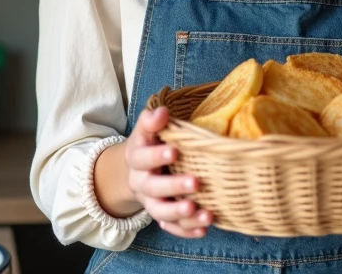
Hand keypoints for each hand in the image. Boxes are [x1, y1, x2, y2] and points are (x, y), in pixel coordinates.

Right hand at [125, 107, 212, 238]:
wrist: (136, 170)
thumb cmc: (149, 144)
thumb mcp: (147, 130)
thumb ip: (152, 120)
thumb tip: (162, 111)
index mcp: (137, 159)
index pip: (143, 158)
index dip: (157, 156)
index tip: (175, 151)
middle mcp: (142, 183)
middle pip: (154, 188)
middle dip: (174, 187)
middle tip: (196, 183)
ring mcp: (151, 202)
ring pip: (161, 213)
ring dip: (182, 215)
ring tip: (205, 214)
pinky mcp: (162, 216)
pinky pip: (171, 228)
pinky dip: (186, 231)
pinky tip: (203, 228)